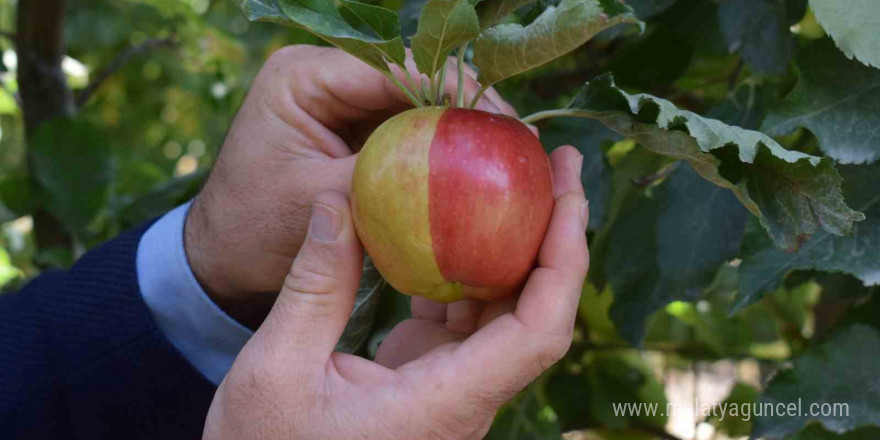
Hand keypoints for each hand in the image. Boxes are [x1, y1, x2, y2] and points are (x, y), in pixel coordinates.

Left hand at [184, 45, 516, 326]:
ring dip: (456, 130)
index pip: (395, 68)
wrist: (221, 259)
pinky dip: (436, 151)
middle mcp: (323, 75)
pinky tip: (475, 170)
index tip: (504, 122)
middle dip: (465, 110)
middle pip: (411, 79)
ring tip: (506, 154)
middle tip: (518, 140)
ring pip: (414, 104)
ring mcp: (338, 101)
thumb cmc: (254, 232)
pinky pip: (404, 132)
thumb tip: (461, 169)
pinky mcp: (350, 129)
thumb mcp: (320, 204)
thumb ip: (386, 179)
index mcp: (303, 75)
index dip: (456, 91)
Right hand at [202, 146, 588, 439]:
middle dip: (555, 234)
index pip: (539, 331)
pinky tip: (455, 227)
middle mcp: (466, 397)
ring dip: (516, 247)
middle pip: (538, 311)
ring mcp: (452, 388)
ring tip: (514, 182)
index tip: (567, 191)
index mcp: (446, 402)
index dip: (565, 258)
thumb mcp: (277, 367)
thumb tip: (335, 201)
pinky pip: (467, 318)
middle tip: (554, 162)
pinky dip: (468, 269)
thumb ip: (313, 284)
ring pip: (507, 312)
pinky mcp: (431, 378)